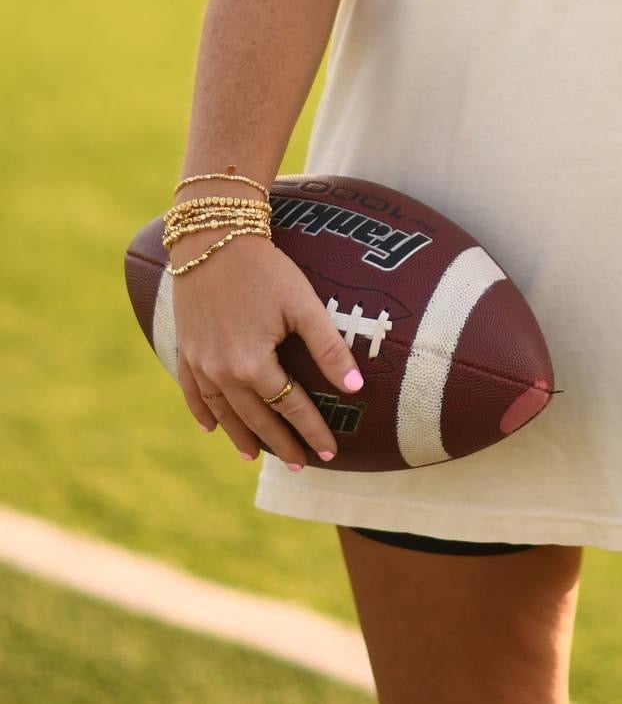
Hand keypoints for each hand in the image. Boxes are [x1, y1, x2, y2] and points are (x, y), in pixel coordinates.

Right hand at [173, 236, 362, 468]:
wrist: (212, 238)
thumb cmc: (265, 269)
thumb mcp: (303, 305)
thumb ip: (328, 348)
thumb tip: (355, 388)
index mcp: (253, 366)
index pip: (290, 408)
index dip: (312, 431)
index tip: (330, 452)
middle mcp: (222, 373)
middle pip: (256, 418)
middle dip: (281, 443)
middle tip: (300, 464)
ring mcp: (199, 364)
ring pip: (223, 412)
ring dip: (241, 436)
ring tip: (256, 456)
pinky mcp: (185, 350)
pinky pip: (192, 393)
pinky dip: (203, 413)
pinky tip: (212, 428)